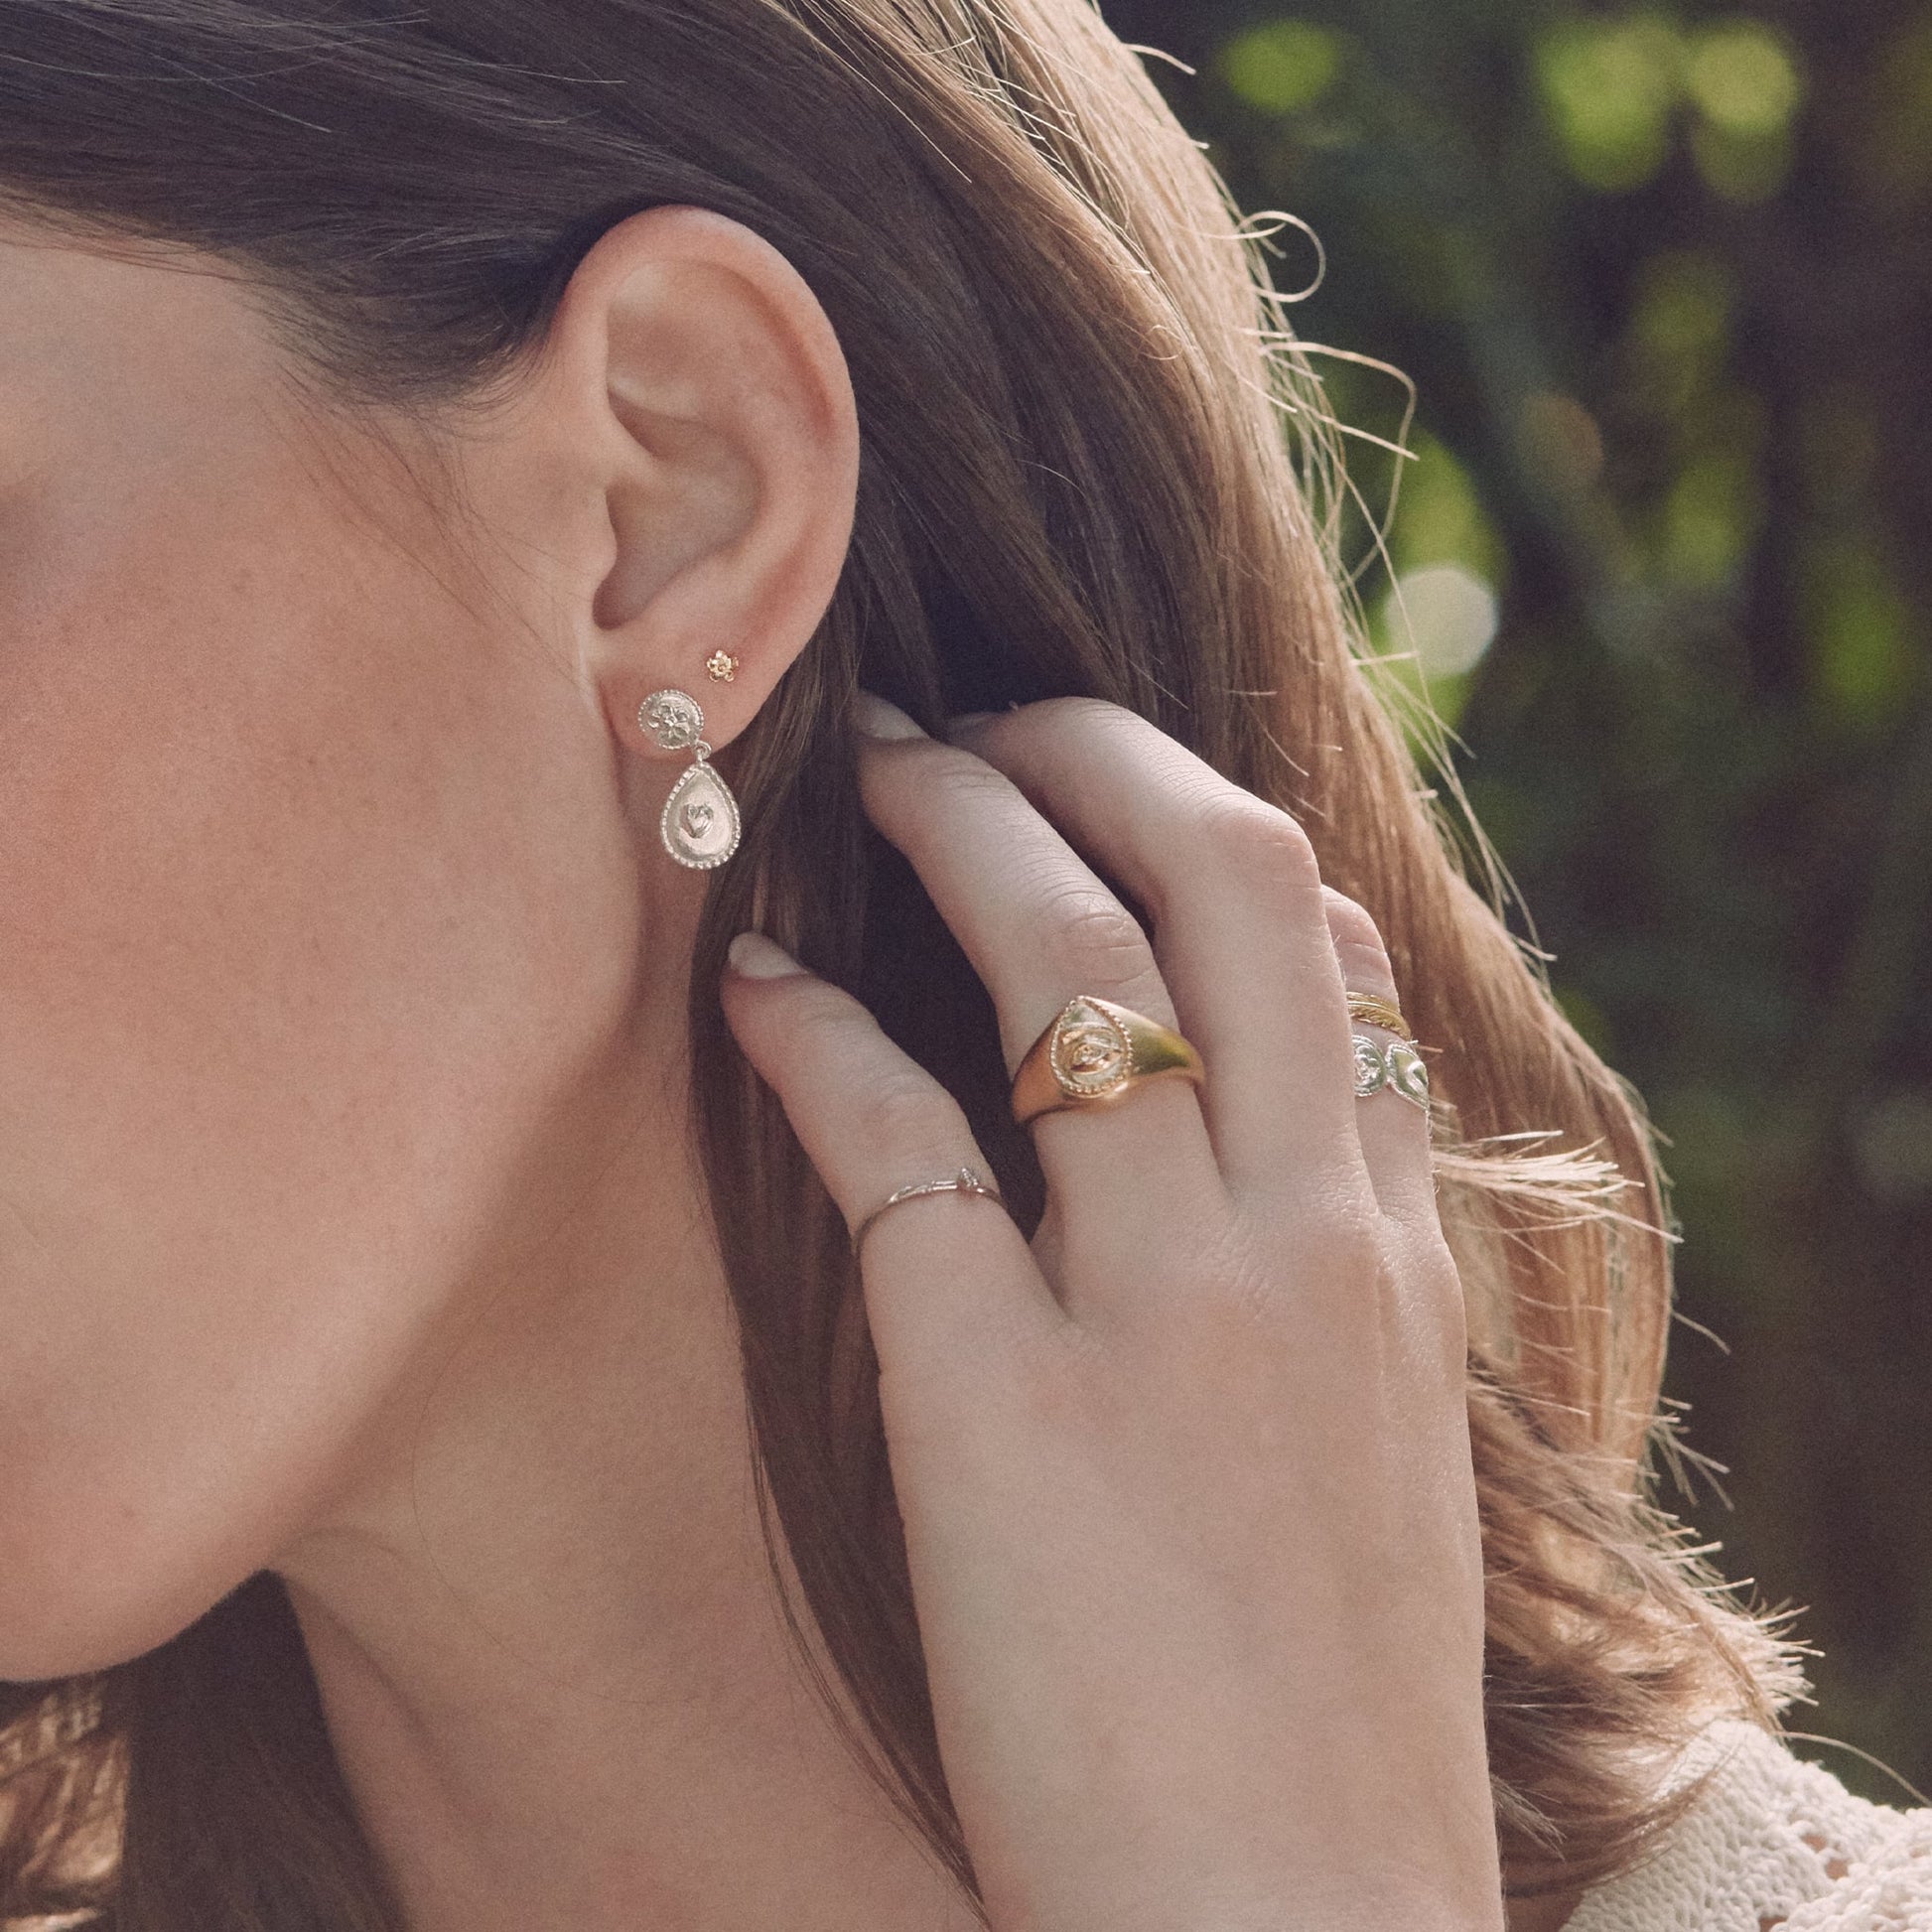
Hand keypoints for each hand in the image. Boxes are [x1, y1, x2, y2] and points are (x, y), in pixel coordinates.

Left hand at [720, 696, 1501, 1931]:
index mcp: (1394, 1258)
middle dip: (1103, 757)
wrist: (1291, 1927)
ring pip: (1065, 959)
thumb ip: (1351, 1274)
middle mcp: (1296, 1238)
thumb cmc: (1327, 1703)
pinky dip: (814, 1037)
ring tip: (872, 772)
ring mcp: (1158, 1305)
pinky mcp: (1000, 1396)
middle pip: (1225, 882)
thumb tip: (1300, 1124)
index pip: (1338, 958)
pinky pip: (897, 1142)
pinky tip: (753, 991)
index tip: (1122, 788)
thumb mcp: (1391, 1453)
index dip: (1221, 833)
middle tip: (994, 722)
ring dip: (961, 826)